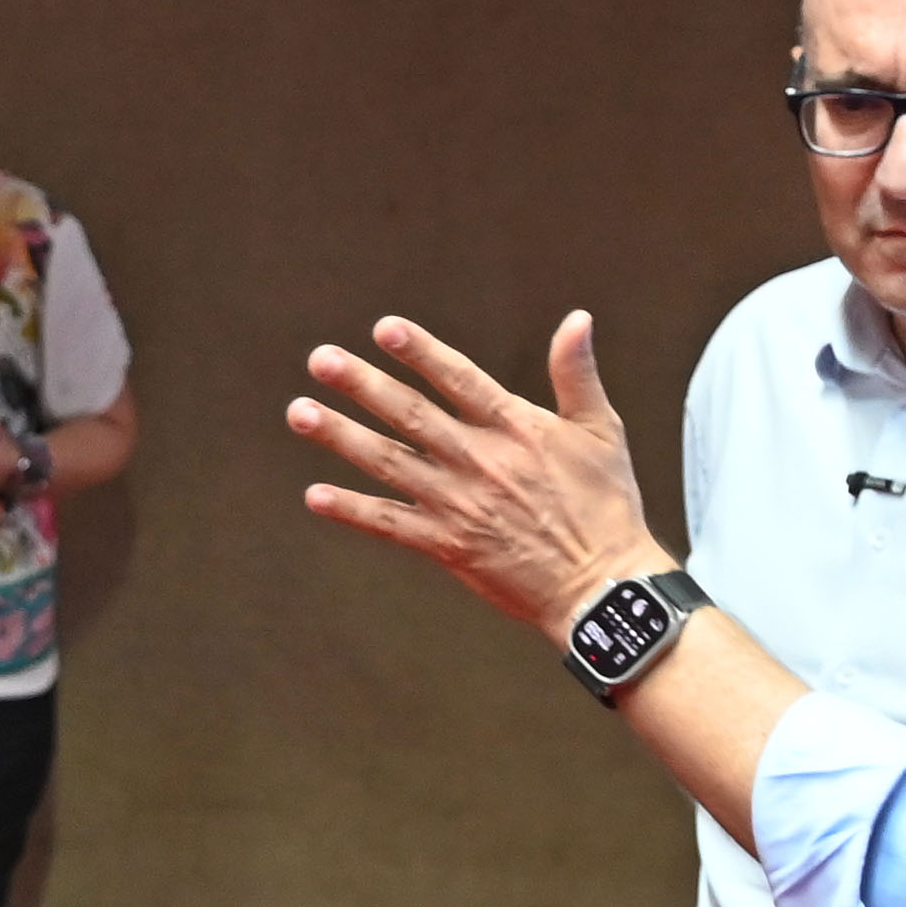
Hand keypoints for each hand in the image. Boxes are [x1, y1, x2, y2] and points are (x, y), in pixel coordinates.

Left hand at [289, 312, 667, 641]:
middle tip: (319, 359)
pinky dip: (351, 511)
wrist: (600, 589)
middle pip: (410, 415)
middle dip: (361, 385)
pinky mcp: (447, 546)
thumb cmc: (606, 506)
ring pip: (388, 464)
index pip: (459, 380)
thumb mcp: (600, 431)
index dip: (421, 352)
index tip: (384, 328)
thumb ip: (577, 373)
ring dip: (340, 437)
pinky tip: (314, 496)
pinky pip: (390, 525)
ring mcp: (458, 505)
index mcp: (516, 429)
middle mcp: (480, 462)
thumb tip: (578, 318)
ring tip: (299, 411)